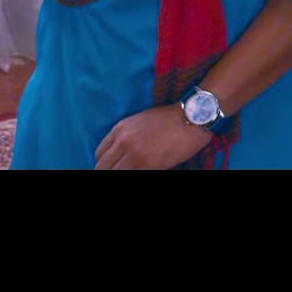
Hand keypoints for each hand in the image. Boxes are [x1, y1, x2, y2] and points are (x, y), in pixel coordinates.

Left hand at [94, 104, 212, 169]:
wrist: (191, 117)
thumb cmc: (170, 117)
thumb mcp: (141, 120)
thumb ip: (127, 135)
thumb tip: (121, 152)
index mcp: (120, 129)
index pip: (99, 153)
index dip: (103, 163)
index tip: (110, 166)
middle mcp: (123, 142)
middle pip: (102, 167)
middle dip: (106, 171)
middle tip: (118, 170)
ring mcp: (134, 155)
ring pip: (114, 173)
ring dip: (119, 172)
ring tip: (131, 169)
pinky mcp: (148, 165)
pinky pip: (132, 174)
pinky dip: (133, 173)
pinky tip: (140, 170)